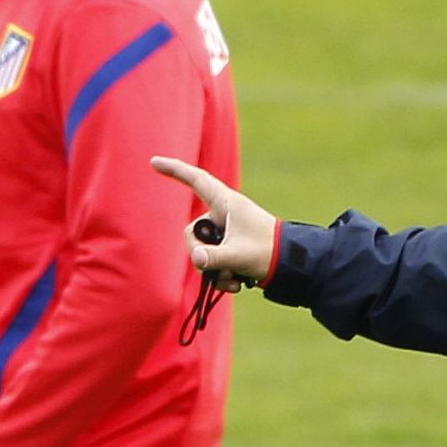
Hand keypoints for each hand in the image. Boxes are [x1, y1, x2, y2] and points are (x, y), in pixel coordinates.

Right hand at [150, 157, 278, 289]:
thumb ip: (213, 258)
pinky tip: (236, 284)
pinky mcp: (230, 247)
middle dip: (201, 254)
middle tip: (220, 268)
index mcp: (227, 203)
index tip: (154, 162)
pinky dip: (221, 274)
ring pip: (203, 250)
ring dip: (215, 270)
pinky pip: (213, 260)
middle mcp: (224, 214)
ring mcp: (226, 231)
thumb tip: (196, 259)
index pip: (196, 180)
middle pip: (194, 232)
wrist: (292, 265)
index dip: (175, 170)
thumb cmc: (269, 252)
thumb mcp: (238, 256)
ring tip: (234, 280)